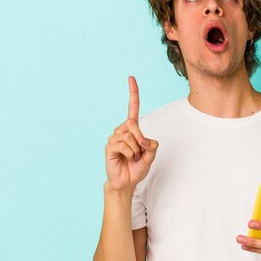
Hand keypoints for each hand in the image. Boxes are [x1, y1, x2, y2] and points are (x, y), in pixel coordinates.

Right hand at [104, 76, 158, 193]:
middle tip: (140, 152)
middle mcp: (121, 130)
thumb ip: (152, 145)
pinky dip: (130, 154)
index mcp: (132, 129)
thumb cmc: (137, 167)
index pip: (132, 108)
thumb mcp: (151, 155)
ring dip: (136, 150)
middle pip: (133, 124)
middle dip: (140, 139)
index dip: (133, 93)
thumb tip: (144, 139)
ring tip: (132, 157)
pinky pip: (124, 145)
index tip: (131, 78)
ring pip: (130, 137)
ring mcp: (114, 137)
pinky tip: (125, 158)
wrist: (126, 182)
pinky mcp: (109, 146)